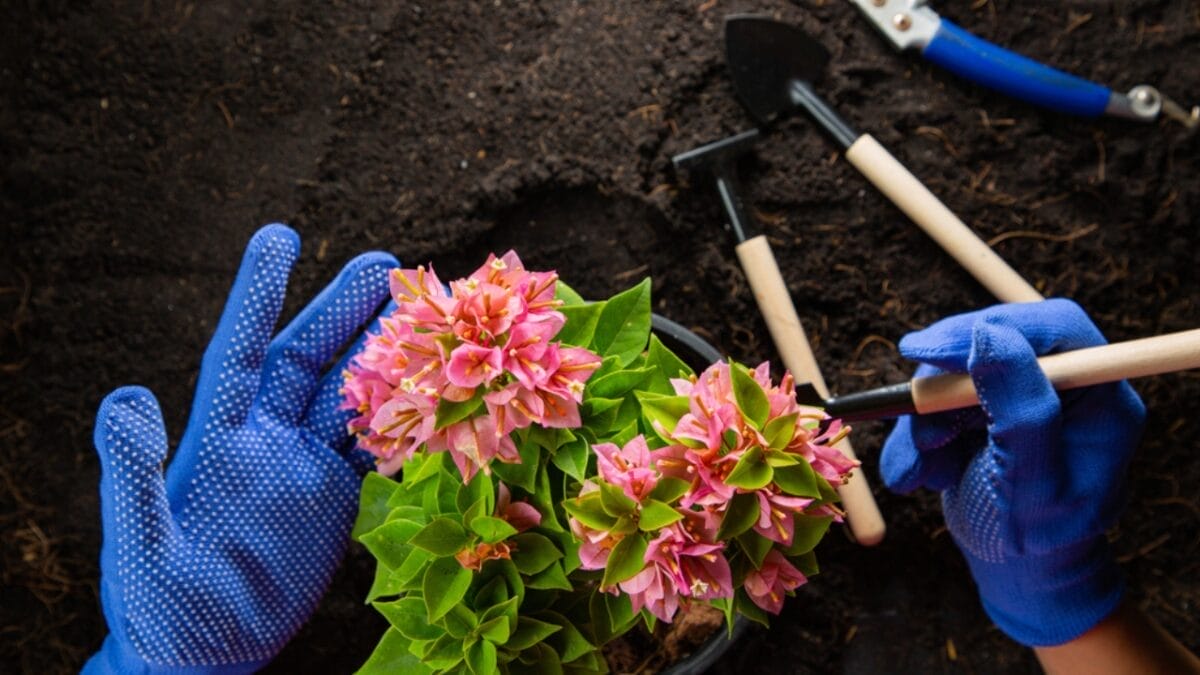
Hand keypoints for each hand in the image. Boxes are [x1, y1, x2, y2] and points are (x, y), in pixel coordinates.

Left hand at [84, 225, 397, 673]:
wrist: (203, 654)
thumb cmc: (160, 604)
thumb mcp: (142, 543)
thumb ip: (133, 474)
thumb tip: (124, 395)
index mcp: (219, 438)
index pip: (245, 351)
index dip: (260, 293)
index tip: (279, 234)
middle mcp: (266, 439)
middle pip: (312, 359)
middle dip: (348, 309)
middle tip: (390, 262)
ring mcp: (304, 467)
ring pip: (352, 396)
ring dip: (386, 355)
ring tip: (426, 315)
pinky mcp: (335, 499)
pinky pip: (375, 448)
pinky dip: (405, 418)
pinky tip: (436, 392)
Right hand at [879, 299, 1145, 645]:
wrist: (1018, 575)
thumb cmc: (1039, 543)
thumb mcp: (1033, 487)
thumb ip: (1021, 413)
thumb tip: (989, 336)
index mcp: (1100, 399)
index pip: (1054, 329)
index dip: (991, 328)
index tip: (928, 350)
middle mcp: (1062, 388)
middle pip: (993, 343)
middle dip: (943, 385)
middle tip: (913, 415)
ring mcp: (1019, 397)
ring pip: (955, 374)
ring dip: (923, 423)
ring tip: (923, 473)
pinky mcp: (983, 411)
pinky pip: (935, 403)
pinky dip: (916, 439)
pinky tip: (919, 476)